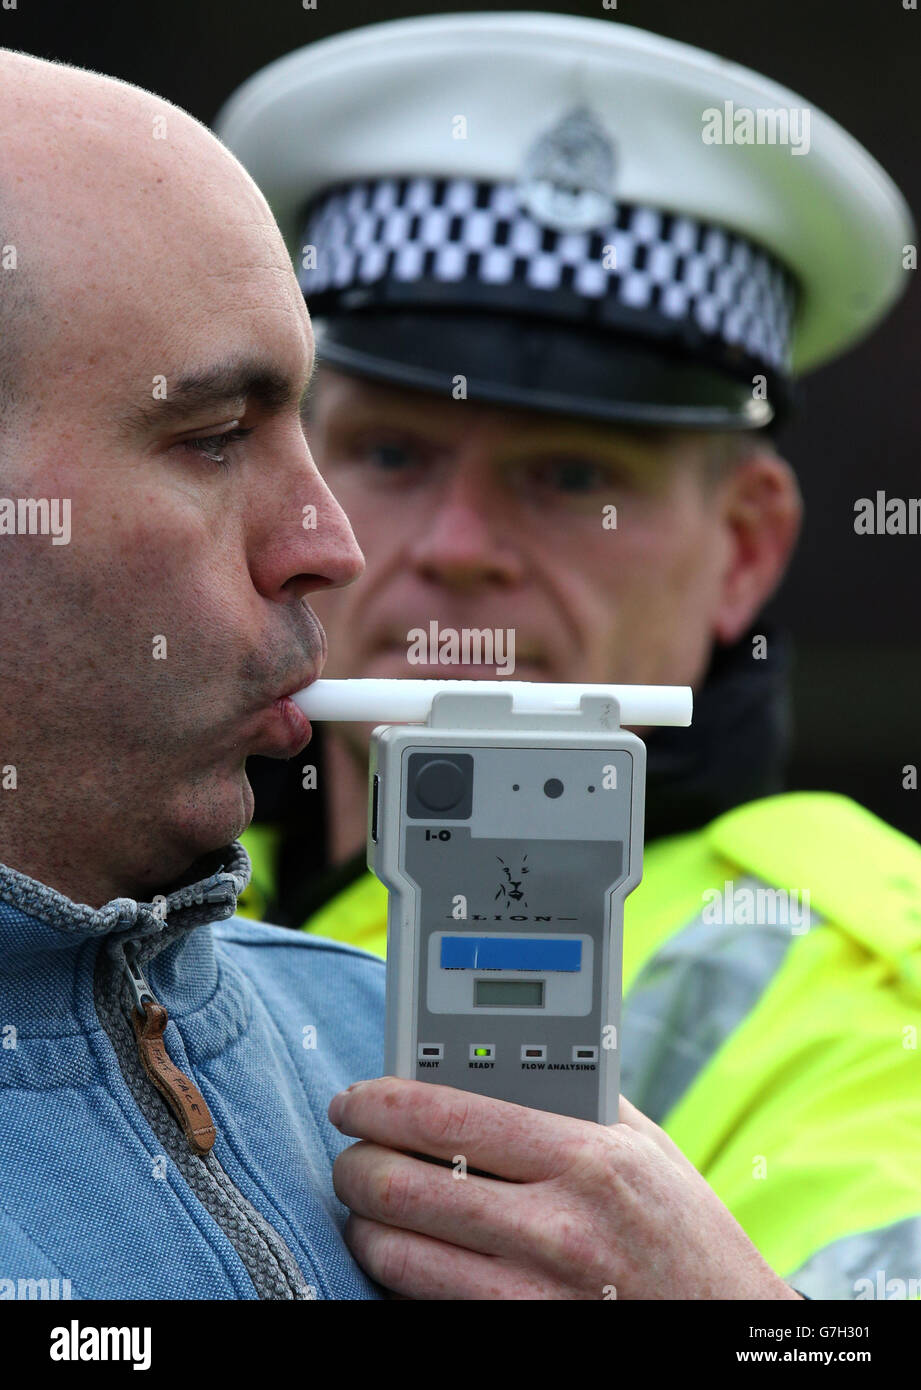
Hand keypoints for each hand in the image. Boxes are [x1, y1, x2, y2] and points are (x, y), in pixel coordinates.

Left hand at [328, 1077, 801, 1299]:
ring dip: (364, 1226)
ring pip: (398, 1254)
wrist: (729, 1328)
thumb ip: (574, 1099)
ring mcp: (534, 1296)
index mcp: (586, 1159)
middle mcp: (557, 1228)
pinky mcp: (519, 1339)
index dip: (380, 1102)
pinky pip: (424, 1307)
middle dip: (355, 1164)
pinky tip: (405, 1257)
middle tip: (352, 1152)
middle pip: (404, 1187)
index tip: (355, 1098)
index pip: (447, 1116)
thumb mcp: (645, 1148)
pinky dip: (399, 1278)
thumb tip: (492, 1060)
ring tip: (369, 1207)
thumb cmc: (686, 1234)